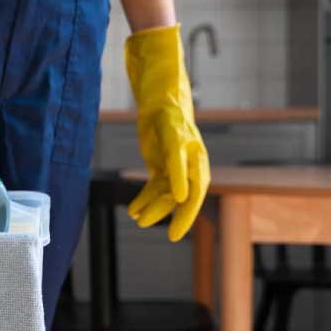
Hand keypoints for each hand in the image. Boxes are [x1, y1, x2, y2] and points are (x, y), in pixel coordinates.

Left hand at [124, 24, 209, 241]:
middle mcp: (188, 166)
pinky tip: (134, 210)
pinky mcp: (160, 164)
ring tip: (136, 218)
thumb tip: (181, 197)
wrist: (159, 96)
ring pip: (163, 194)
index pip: (194, 194)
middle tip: (157, 231)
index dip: (185, 215)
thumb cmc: (169, 112)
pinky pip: (153, 186)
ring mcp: (173, 166)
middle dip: (166, 214)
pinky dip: (144, 198)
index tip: (174, 233)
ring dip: (151, 206)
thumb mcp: (171, 137)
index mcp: (196, 161)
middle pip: (179, 197)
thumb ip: (176, 166)